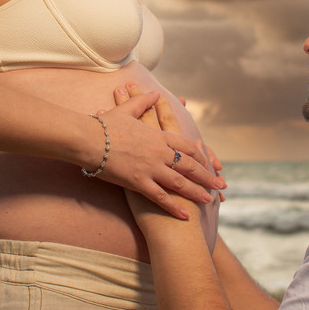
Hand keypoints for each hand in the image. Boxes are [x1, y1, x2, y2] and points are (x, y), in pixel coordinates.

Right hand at [93, 91, 221, 219]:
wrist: (88, 140)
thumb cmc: (105, 125)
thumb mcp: (127, 111)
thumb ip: (143, 102)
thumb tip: (155, 93)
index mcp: (158, 136)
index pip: (186, 146)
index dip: (200, 155)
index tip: (210, 162)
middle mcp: (159, 153)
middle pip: (189, 165)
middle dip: (206, 176)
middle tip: (219, 185)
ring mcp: (150, 168)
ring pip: (180, 182)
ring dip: (196, 192)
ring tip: (209, 200)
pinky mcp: (139, 183)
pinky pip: (160, 197)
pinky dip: (174, 207)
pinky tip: (185, 216)